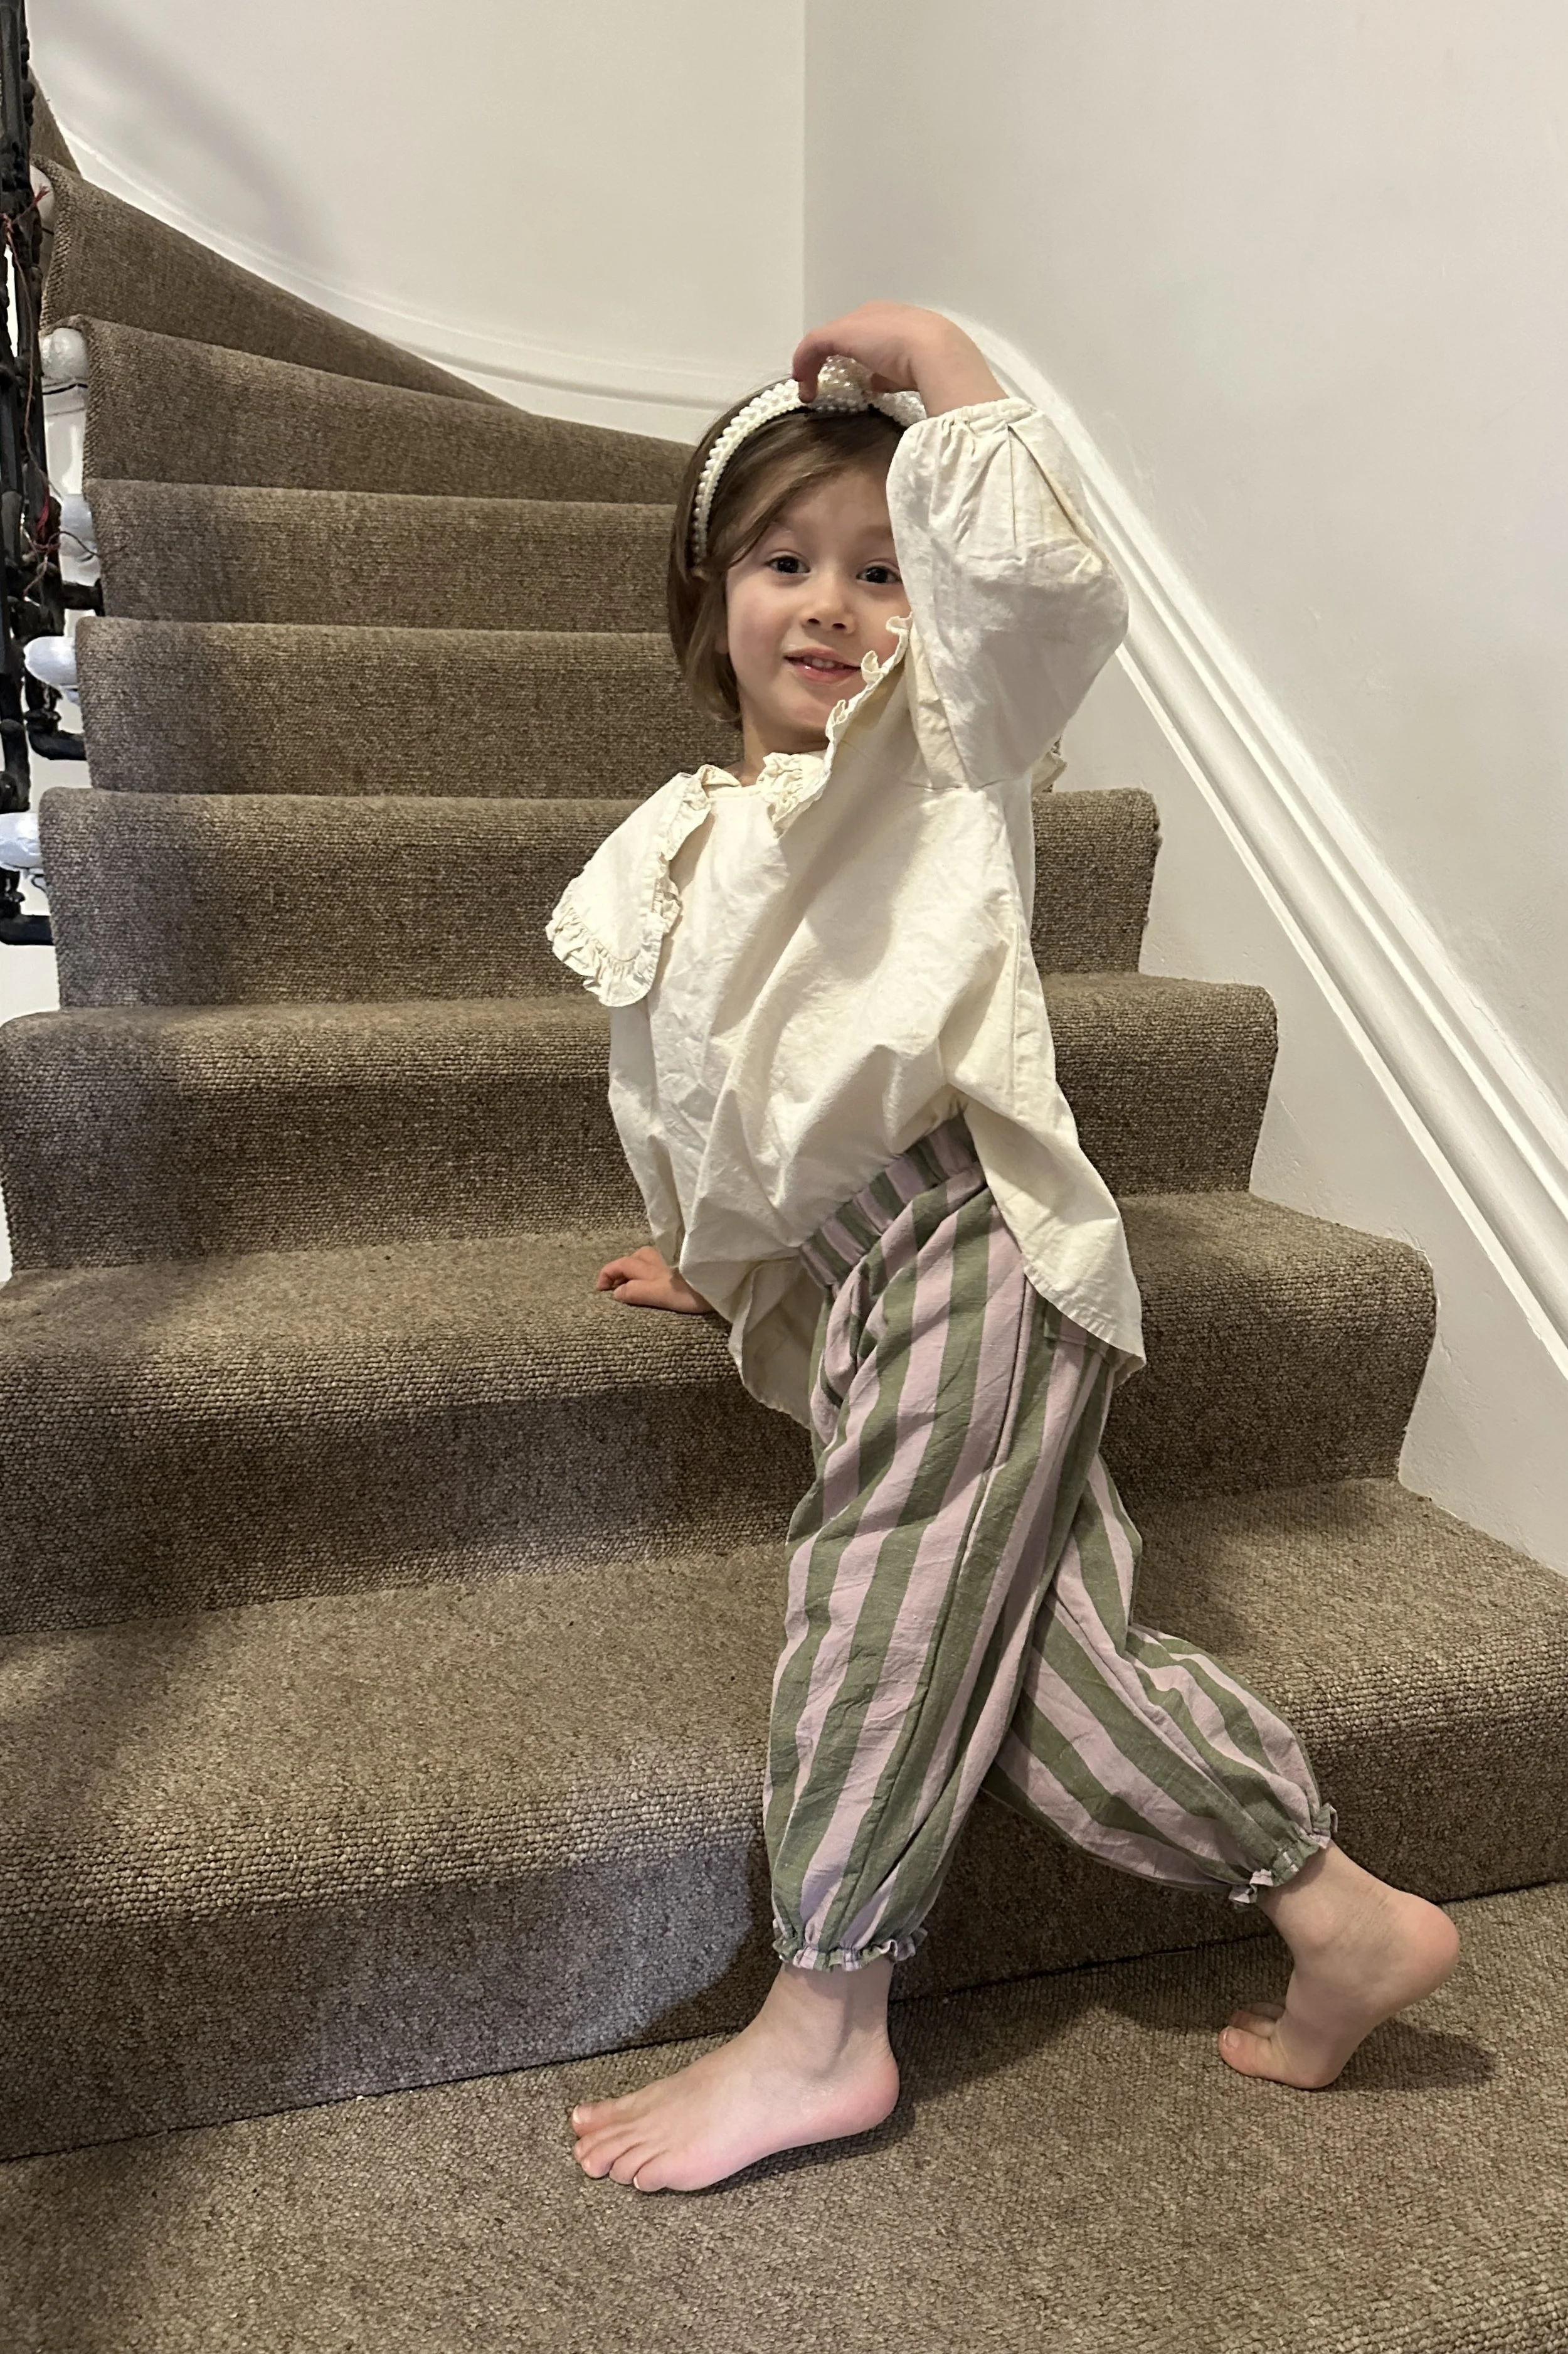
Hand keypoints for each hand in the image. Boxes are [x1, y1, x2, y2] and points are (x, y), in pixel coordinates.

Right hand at [595, 1244, 710, 1313]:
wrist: (724, 1282)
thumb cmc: (693, 1291)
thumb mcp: (661, 1295)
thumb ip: (637, 1293)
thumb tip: (616, 1293)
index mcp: (649, 1265)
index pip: (620, 1265)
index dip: (607, 1275)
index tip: (600, 1290)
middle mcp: (659, 1258)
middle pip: (634, 1258)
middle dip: (621, 1270)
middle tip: (615, 1288)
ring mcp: (673, 1260)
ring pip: (648, 1259)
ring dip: (637, 1269)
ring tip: (634, 1284)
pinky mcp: (686, 1266)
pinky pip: (662, 1264)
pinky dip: (653, 1270)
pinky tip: (660, 1280)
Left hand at [791, 302, 1005, 416]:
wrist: (939, 353)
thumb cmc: (939, 365)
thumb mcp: (915, 371)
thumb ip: (894, 376)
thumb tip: (878, 384)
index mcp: (901, 322)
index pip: (871, 336)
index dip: (858, 357)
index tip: (856, 382)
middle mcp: (878, 315)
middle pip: (847, 334)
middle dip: (833, 358)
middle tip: (823, 384)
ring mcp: (859, 323)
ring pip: (829, 339)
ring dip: (815, 364)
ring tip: (809, 389)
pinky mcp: (842, 333)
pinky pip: (815, 345)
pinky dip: (805, 363)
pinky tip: (804, 385)